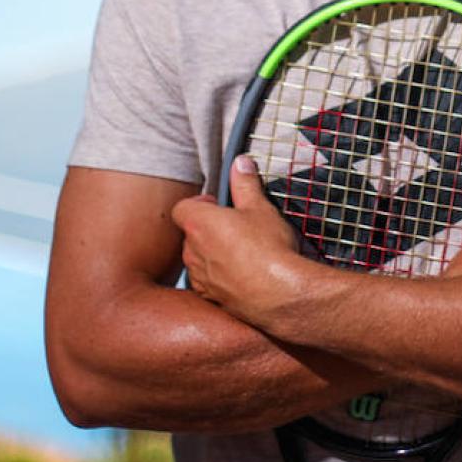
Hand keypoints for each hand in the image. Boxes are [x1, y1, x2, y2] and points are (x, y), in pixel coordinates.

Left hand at [171, 156, 310, 320]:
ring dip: (213, 255)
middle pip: (191, 234)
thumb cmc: (268, 249)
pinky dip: (220, 278)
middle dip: (208, 230)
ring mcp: (199, 278)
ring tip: (243, 254)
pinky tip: (243, 276)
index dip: (199, 204)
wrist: (279, 294)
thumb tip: (240, 163)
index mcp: (199, 223)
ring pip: (198, 260)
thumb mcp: (261, 208)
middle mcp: (192, 251)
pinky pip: (208, 283)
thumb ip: (245, 183)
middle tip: (236, 228)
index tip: (218, 205)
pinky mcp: (209, 298)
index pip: (181, 207)